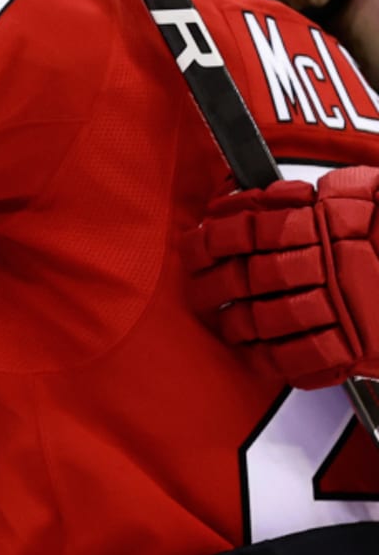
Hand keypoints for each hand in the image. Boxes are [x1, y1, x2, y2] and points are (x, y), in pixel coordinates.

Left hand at [182, 167, 378, 388]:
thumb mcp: (362, 193)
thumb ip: (310, 197)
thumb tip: (251, 202)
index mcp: (320, 223)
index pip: (246, 230)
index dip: (210, 239)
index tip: (193, 246)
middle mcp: (323, 265)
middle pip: (248, 278)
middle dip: (213, 288)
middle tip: (199, 293)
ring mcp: (339, 308)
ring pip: (268, 319)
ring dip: (237, 326)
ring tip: (226, 325)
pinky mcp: (356, 347)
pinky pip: (302, 359)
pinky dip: (274, 362)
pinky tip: (258, 359)